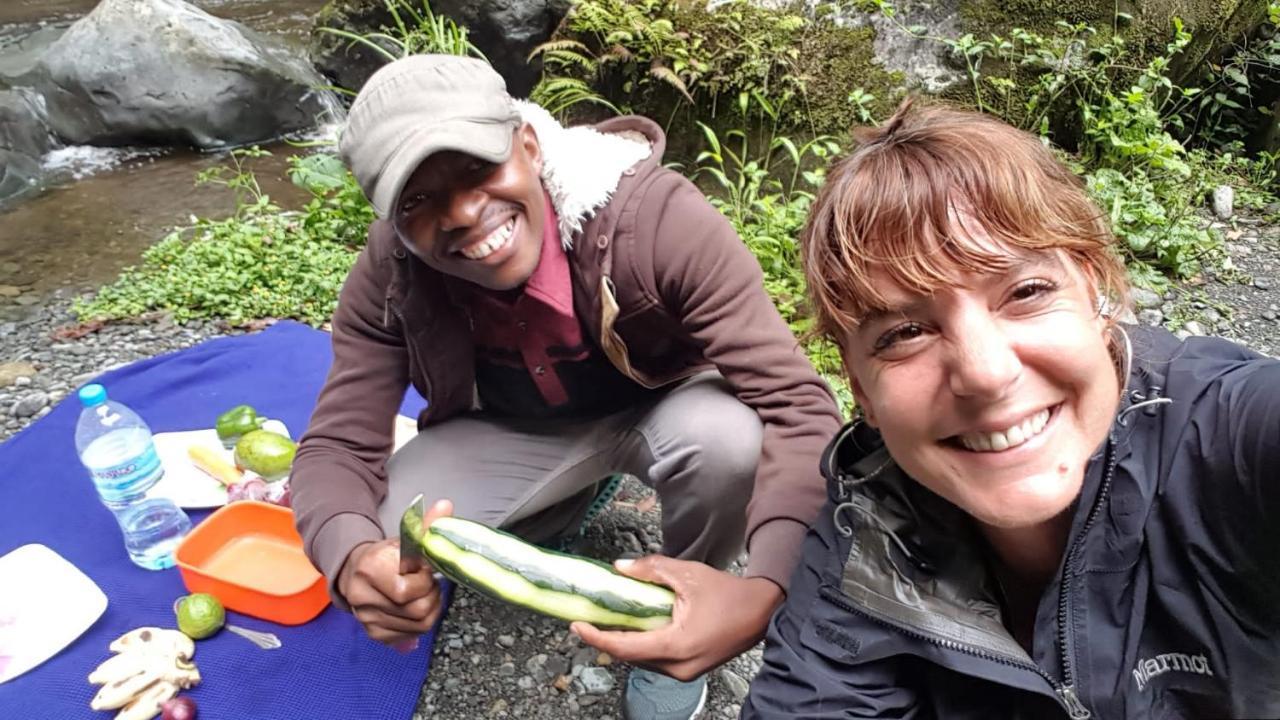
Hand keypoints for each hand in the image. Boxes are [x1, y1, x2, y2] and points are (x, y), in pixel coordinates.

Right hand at [337, 499, 453, 649]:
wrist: (356, 570)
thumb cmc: (385, 555)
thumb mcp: (405, 539)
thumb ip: (426, 525)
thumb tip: (446, 505)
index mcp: (369, 569)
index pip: (406, 590)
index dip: (423, 581)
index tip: (422, 571)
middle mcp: (362, 598)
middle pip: (416, 611)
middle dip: (431, 596)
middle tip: (427, 584)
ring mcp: (367, 619)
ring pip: (417, 627)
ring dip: (430, 610)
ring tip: (423, 594)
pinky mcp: (374, 633)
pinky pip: (410, 636)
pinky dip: (420, 624)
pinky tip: (415, 607)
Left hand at [571, 555, 783, 680]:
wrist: (763, 611)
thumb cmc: (729, 594)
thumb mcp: (688, 575)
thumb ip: (651, 569)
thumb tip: (620, 567)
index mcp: (677, 646)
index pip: (625, 647)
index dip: (597, 638)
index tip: (577, 625)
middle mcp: (679, 667)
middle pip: (630, 656)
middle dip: (608, 638)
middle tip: (590, 617)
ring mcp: (685, 672)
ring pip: (642, 660)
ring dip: (626, 641)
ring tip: (610, 620)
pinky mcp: (689, 670)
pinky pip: (656, 659)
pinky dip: (643, 643)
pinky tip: (636, 627)